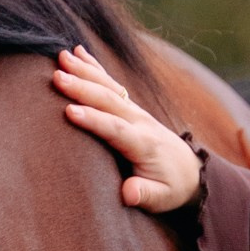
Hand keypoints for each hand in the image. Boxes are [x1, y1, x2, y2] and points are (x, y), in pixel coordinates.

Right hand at [52, 45, 202, 215]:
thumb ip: (145, 194)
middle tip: (57, 78)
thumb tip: (128, 194)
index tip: (69, 112)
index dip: (94, 120)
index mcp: (144, 144)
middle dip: (83, 88)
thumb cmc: (171, 188)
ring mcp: (136, 111)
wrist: (191, 172)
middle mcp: (140, 122)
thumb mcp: (161, 199)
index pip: (116, 129)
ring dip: (85, 71)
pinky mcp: (130, 107)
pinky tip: (77, 51)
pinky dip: (94, 66)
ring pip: (108, 87)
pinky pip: (110, 83)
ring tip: (61, 57)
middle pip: (109, 101)